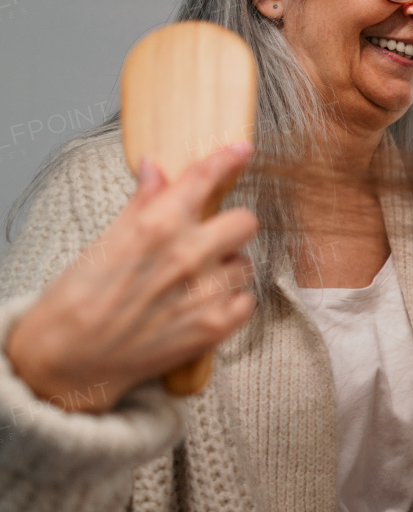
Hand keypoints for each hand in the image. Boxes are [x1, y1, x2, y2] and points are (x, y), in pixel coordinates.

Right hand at [5, 143, 258, 411]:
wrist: (67, 360)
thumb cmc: (78, 299)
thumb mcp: (105, 240)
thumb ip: (142, 203)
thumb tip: (156, 169)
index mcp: (157, 226)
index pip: (206, 179)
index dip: (228, 160)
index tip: (241, 151)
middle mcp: (188, 255)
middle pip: (245, 221)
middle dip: (229, 228)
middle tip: (208, 240)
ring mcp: (205, 293)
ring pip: (245, 264)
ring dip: (226, 269)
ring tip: (193, 282)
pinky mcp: (216, 327)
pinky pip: (246, 301)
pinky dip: (229, 303)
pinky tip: (201, 306)